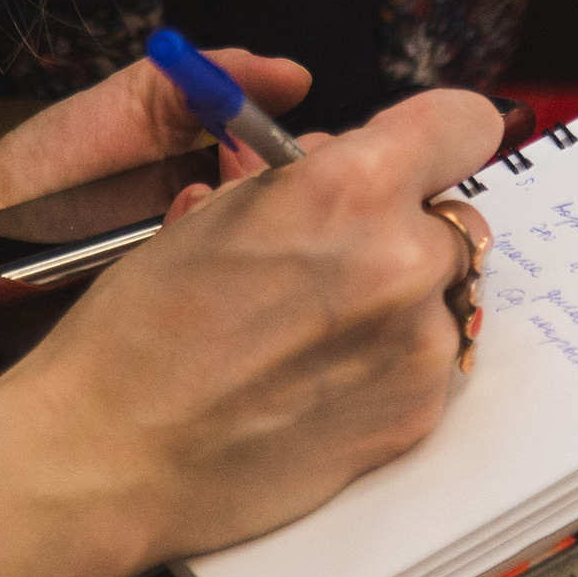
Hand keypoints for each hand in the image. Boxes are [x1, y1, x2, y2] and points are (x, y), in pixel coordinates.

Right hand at [0, 86, 502, 576]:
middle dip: (405, 230)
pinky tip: (317, 382)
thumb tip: (347, 161)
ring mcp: (420, 344)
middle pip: (455, 219)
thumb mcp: (218, 209)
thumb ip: (307, 177)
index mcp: (354, 187)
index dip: (438, 137)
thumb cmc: (143, 325)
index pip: (465, 124)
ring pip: (443, 296)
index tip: (416, 156)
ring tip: (310, 335)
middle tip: (333, 262)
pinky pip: (427, 364)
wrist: (112, 451)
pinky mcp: (418, 414)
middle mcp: (405, 259)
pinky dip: (388, 364)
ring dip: (398, 302)